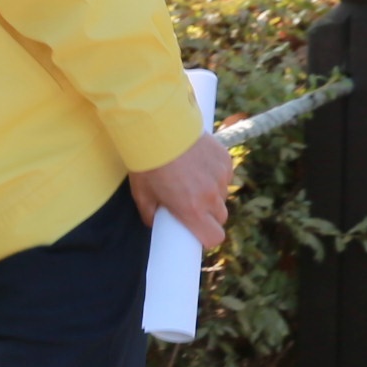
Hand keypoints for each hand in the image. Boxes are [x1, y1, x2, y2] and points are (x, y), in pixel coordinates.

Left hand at [127, 129, 233, 252]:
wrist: (158, 127)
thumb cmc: (147, 163)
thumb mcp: (141, 194)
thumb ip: (150, 214)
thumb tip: (155, 223)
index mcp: (191, 210)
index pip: (214, 238)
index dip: (207, 238)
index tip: (198, 233)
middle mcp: (210, 196)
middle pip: (220, 218)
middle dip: (209, 216)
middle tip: (192, 205)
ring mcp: (220, 177)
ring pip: (223, 195)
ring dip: (212, 194)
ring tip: (193, 180)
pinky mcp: (225, 159)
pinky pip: (225, 175)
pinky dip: (215, 174)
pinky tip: (199, 165)